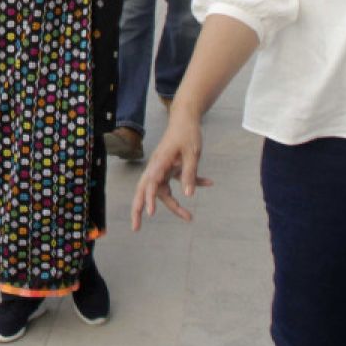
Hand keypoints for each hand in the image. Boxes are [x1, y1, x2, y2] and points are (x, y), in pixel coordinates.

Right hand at [130, 106, 213, 229]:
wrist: (186, 117)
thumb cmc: (187, 133)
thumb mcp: (193, 153)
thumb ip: (189, 173)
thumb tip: (188, 195)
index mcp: (159, 162)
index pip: (150, 183)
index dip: (148, 199)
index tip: (150, 214)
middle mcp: (157, 167)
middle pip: (144, 190)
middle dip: (139, 209)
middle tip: (136, 228)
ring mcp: (162, 168)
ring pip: (163, 191)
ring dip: (174, 204)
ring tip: (189, 217)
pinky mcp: (170, 167)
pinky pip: (177, 180)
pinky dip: (192, 183)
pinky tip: (209, 182)